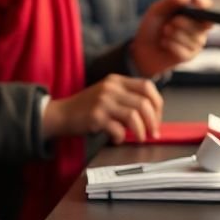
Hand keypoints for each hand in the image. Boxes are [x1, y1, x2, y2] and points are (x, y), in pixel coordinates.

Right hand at [42, 74, 162, 143]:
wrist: (62, 113)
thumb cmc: (87, 107)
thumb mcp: (107, 94)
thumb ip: (127, 97)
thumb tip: (152, 113)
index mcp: (116, 80)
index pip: (147, 87)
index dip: (157, 104)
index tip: (157, 118)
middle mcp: (111, 88)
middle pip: (144, 103)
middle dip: (153, 122)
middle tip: (153, 133)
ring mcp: (103, 101)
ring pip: (134, 116)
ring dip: (141, 132)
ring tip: (139, 138)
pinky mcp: (96, 116)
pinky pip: (118, 129)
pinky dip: (121, 138)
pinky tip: (116, 139)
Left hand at [129, 0, 211, 77]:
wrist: (142, 47)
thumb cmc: (152, 26)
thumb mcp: (157, 10)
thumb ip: (171, 2)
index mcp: (192, 13)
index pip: (205, 6)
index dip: (203, 2)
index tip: (195, 0)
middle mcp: (198, 27)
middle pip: (202, 24)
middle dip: (184, 23)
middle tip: (170, 23)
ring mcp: (195, 42)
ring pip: (193, 38)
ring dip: (174, 35)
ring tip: (164, 33)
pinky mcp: (189, 55)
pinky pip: (184, 50)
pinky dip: (171, 45)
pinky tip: (164, 43)